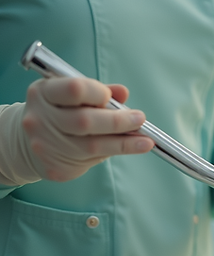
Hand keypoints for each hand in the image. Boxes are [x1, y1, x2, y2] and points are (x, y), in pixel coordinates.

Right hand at [21, 77, 153, 181]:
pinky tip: (132, 148)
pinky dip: (115, 152)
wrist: (24, 143)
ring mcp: (44, 144)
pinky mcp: (54, 166)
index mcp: (43, 92)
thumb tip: (123, 92)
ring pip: (92, 144)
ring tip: (146, 140)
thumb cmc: (57, 114)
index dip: (98, 93)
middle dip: (118, 120)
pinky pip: (91, 160)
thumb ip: (97, 92)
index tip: (112, 98)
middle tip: (140, 119)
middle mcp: (40, 117)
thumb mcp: (70, 97)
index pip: (74, 89)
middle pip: (85, 120)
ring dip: (125, 142)